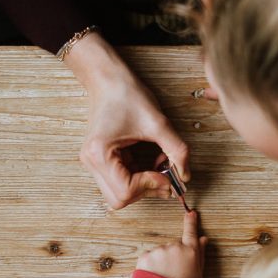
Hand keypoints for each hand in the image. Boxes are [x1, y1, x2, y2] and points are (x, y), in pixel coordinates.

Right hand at [65, 33, 189, 209]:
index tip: (168, 175)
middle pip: (120, 198)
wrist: (108, 78)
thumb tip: (186, 175)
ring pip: (120, 193)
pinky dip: (139, 176)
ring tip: (159, 163)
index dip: (151, 185)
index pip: (125, 191)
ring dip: (144, 184)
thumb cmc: (127, 94)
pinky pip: (121, 180)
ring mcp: (94, 162)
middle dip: (147, 189)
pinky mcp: (101, 160)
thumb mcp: (158, 122)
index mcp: (99, 154)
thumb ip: (176, 150)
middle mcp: (91, 162)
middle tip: (166, 175)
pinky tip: (150, 160)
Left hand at [136, 210, 207, 277]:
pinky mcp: (146, 256)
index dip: (191, 222)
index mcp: (190, 251)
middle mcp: (175, 247)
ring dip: (161, 261)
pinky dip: (151, 265)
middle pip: (174, 246)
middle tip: (174, 272)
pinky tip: (155, 276)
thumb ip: (201, 254)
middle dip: (173, 255)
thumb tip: (203, 239)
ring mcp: (159, 251)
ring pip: (161, 252)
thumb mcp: (198, 273)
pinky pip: (149, 257)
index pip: (191, 232)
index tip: (191, 213)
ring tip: (164, 276)